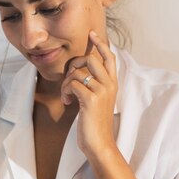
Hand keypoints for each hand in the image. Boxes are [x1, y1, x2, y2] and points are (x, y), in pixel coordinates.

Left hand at [61, 31, 117, 159]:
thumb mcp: (97, 102)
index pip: (109, 57)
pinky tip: (67, 102)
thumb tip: (79, 74)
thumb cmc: (95, 125)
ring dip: (66, 83)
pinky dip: (65, 91)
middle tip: (69, 82)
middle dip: (74, 66)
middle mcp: (109, 85)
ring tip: (67, 96)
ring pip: (78, 72)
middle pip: (90, 59)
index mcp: (112, 84)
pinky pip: (72, 84)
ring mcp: (101, 92)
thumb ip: (93, 86)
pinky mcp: (91, 100)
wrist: (100, 144)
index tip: (91, 34)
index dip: (100, 44)